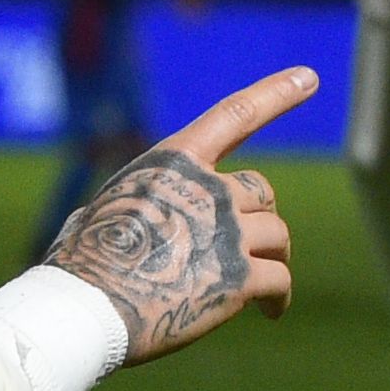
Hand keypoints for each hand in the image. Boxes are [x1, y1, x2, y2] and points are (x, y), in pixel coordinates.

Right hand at [45, 68, 312, 363]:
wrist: (82, 313)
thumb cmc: (79, 267)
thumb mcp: (98, 213)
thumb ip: (131, 206)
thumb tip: (115, 216)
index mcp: (172, 165)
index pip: (234, 116)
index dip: (275, 93)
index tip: (309, 77)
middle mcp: (208, 190)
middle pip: (261, 193)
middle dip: (258, 216)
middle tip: (250, 247)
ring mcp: (228, 233)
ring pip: (277, 236)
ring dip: (272, 257)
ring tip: (260, 290)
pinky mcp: (240, 278)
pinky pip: (281, 279)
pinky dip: (280, 297)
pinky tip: (271, 312)